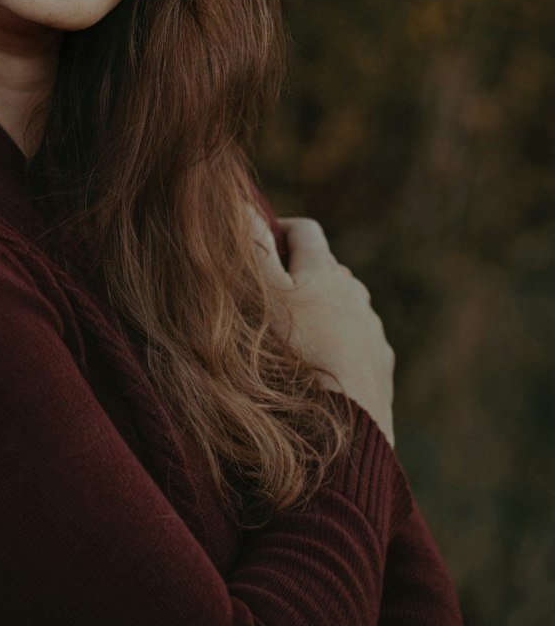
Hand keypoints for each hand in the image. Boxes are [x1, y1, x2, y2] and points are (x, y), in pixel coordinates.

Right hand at [251, 212, 395, 447]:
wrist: (348, 420)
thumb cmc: (298, 353)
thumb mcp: (266, 297)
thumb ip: (255, 250)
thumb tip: (243, 205)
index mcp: (325, 269)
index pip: (305, 230)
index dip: (281, 228)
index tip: (263, 239)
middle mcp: (354, 291)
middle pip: (326, 268)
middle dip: (301, 272)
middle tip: (272, 294)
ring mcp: (371, 327)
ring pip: (344, 304)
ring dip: (323, 308)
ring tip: (296, 335)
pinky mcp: (381, 360)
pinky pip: (358, 339)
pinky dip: (341, 341)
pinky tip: (322, 365)